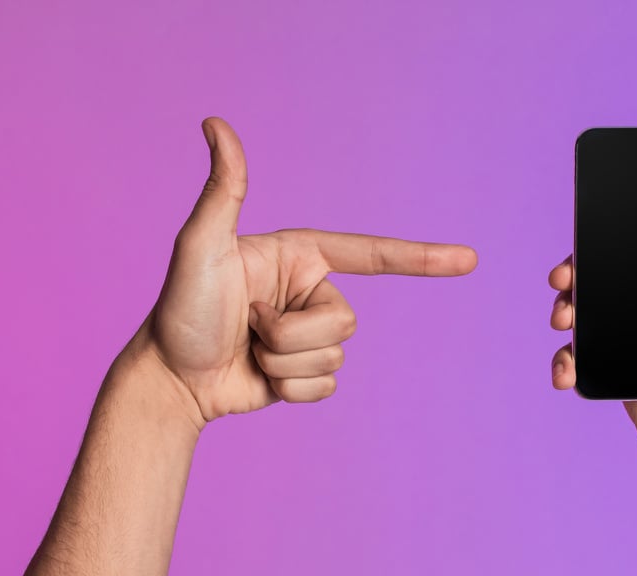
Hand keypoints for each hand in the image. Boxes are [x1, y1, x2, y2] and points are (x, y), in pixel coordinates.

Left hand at [142, 118, 477, 423]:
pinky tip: (259, 379)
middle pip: (346, 322)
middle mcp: (310, 293)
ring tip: (246, 350)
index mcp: (300, 257)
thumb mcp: (201, 245)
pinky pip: (325, 389)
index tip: (468, 260)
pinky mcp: (305, 374)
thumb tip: (216, 125)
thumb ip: (223, 190)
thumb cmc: (180, 309)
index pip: (370, 254)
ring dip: (285, 363)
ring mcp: (309, 336)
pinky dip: (290, 390)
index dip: (420, 258)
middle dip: (292, 334)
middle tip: (246, 325)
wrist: (168, 380)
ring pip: (334, 358)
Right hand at [548, 227, 636, 489]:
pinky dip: (568, 359)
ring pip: (595, 318)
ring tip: (562, 322)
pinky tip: (565, 370)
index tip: (596, 245)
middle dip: (583, 279)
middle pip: (617, 284)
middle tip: (564, 284)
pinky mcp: (621, 378)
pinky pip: (586, 359)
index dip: (626, 248)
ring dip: (569, 313)